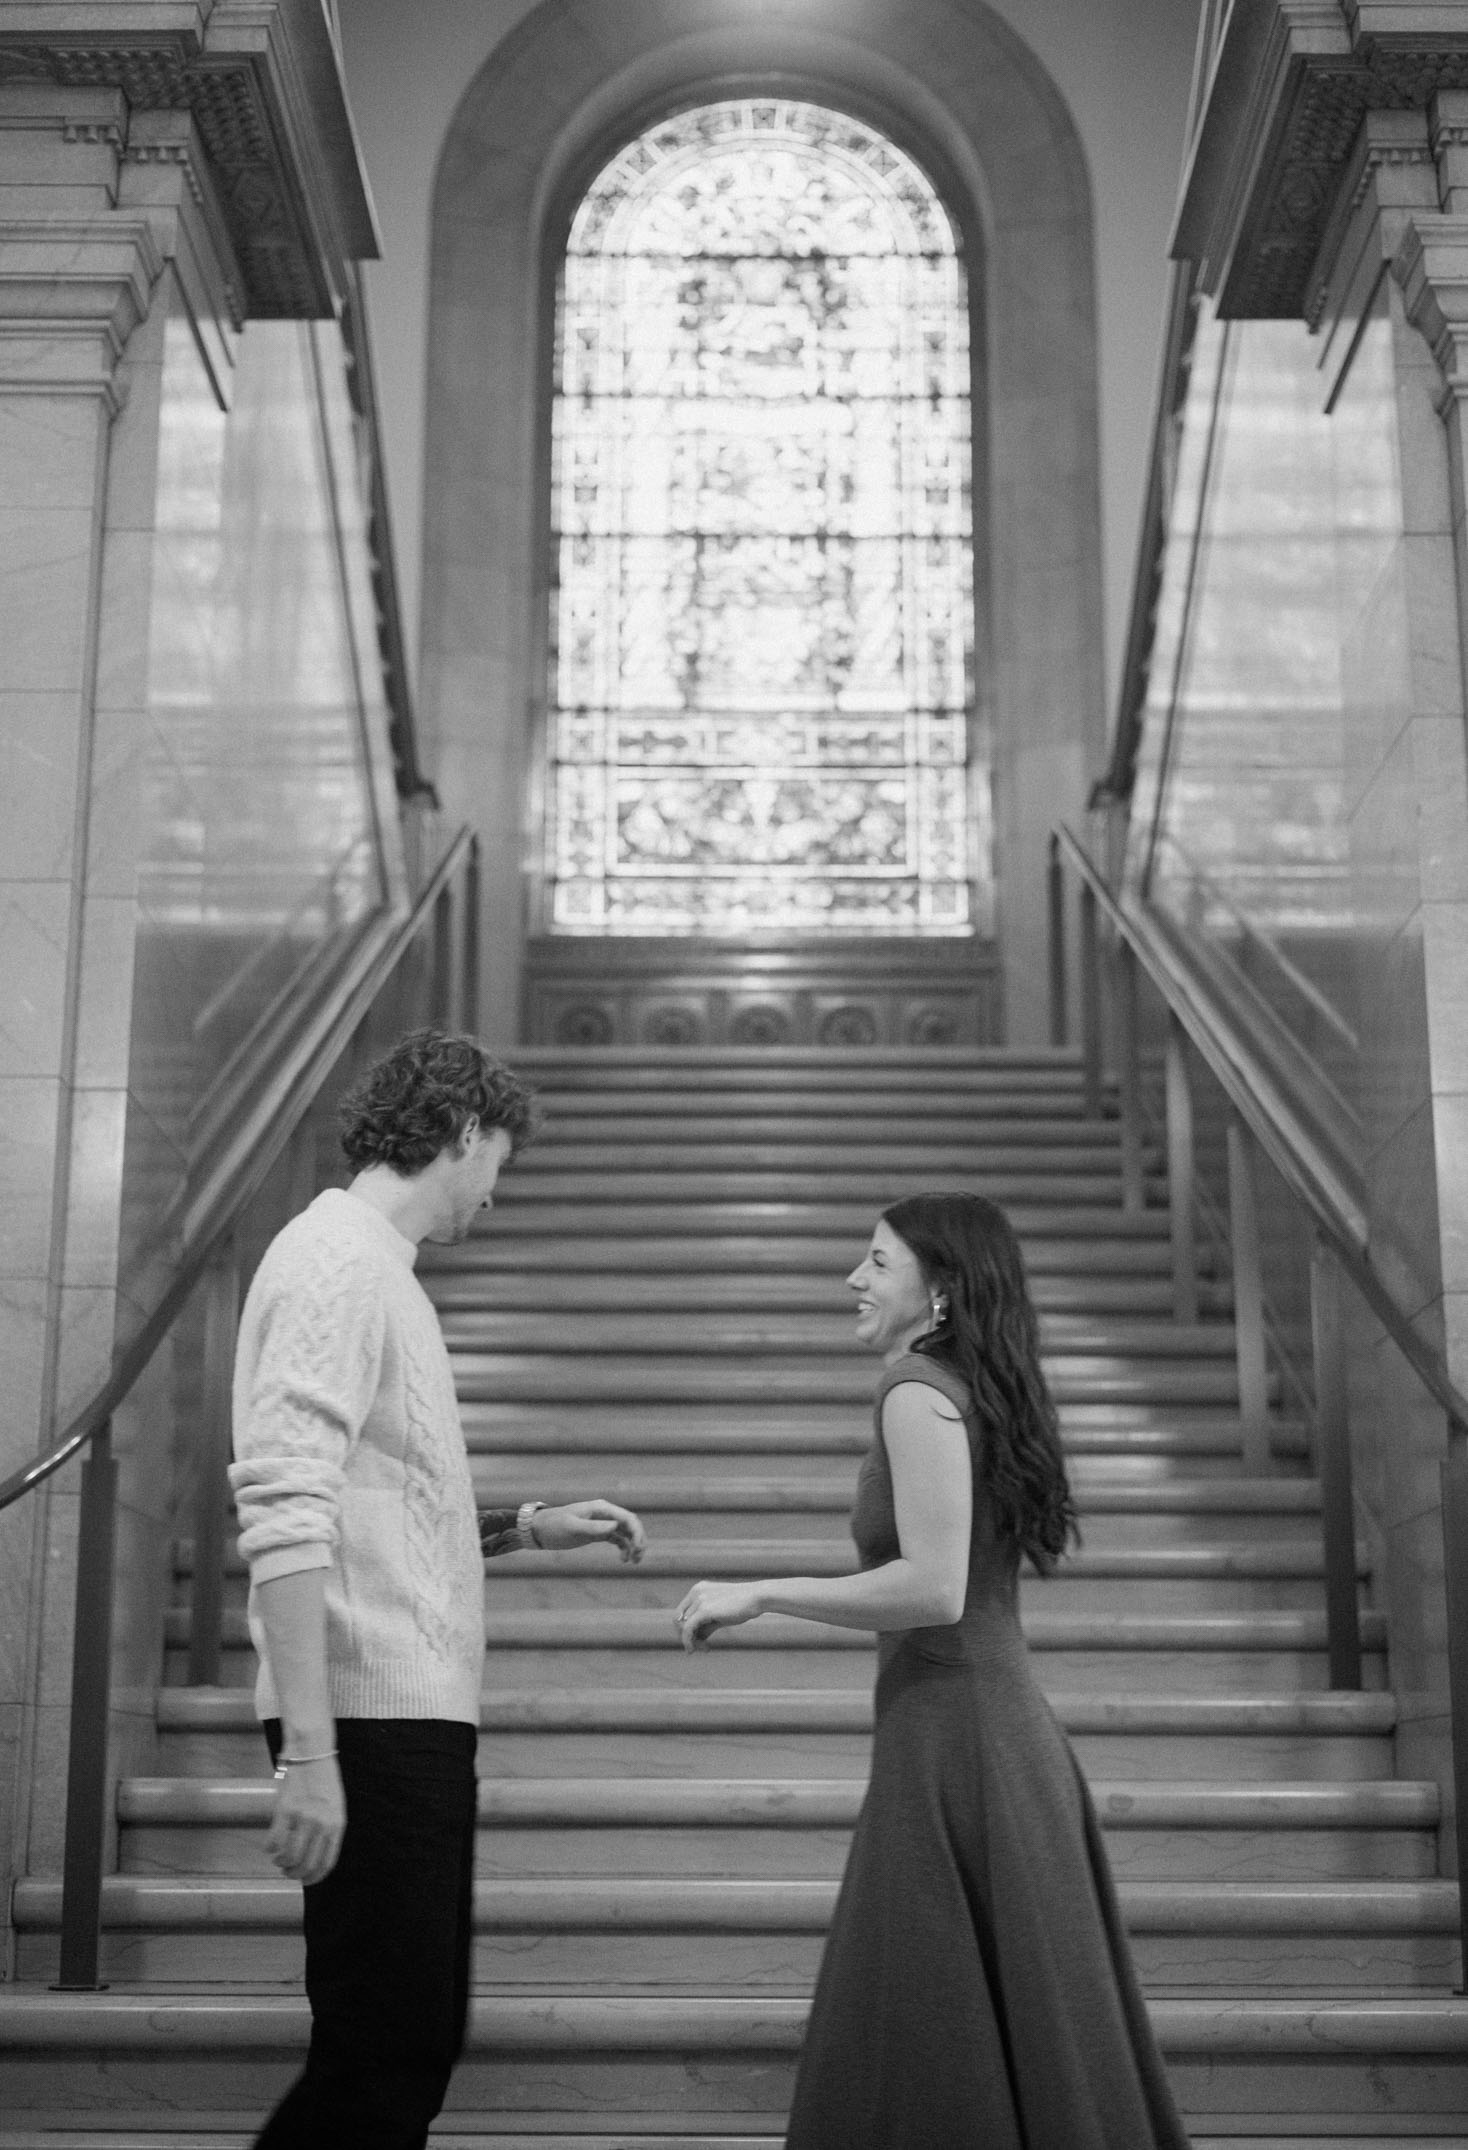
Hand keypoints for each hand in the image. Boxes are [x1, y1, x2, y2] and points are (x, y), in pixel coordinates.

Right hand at [267, 1755, 344, 1886]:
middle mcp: (321, 1823)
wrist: (312, 1753)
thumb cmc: (324, 1782)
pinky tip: (271, 1846)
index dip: (314, 1878)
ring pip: (288, 1857)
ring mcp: (303, 1817)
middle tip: (288, 1872)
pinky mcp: (285, 1809)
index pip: (326, 1863)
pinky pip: (273, 1841)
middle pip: (306, 1865)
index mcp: (337, 1825)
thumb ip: (328, 1831)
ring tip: (279, 1860)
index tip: (305, 1882)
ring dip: (281, 1863)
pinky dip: (270, 1849)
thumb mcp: (335, 1807)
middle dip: (295, 1874)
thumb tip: (314, 1860)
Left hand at [534, 1499, 645, 1562]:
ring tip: (634, 1561)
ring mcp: (602, 1523)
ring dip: (634, 1545)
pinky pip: (617, 1539)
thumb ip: (593, 1527)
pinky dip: (624, 1548)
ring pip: (626, 1532)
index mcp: (601, 1509)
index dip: (637, 1532)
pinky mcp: (597, 1533)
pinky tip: (624, 1560)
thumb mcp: (572, 1528)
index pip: (627, 1517)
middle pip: (630, 1524)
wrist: (539, 1530)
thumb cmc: (554, 1526)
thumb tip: (616, 1527)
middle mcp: (605, 1514)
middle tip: (638, 1557)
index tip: (638, 1548)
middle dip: (639, 1539)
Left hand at [675, 1579, 763, 1650]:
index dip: (685, 1628)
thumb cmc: (741, 1606)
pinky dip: (688, 1641)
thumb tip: (694, 1641)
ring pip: (683, 1626)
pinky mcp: (704, 1609)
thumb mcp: (720, 1615)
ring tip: (705, 1648)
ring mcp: (699, 1599)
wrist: (757, 1597)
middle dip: (688, 1636)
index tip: (699, 1640)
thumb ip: (705, 1625)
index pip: (680, 1612)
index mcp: (697, 1590)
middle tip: (702, 1647)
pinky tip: (695, 1649)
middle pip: (679, 1620)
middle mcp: (695, 1592)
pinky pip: (688, 1629)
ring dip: (692, 1641)